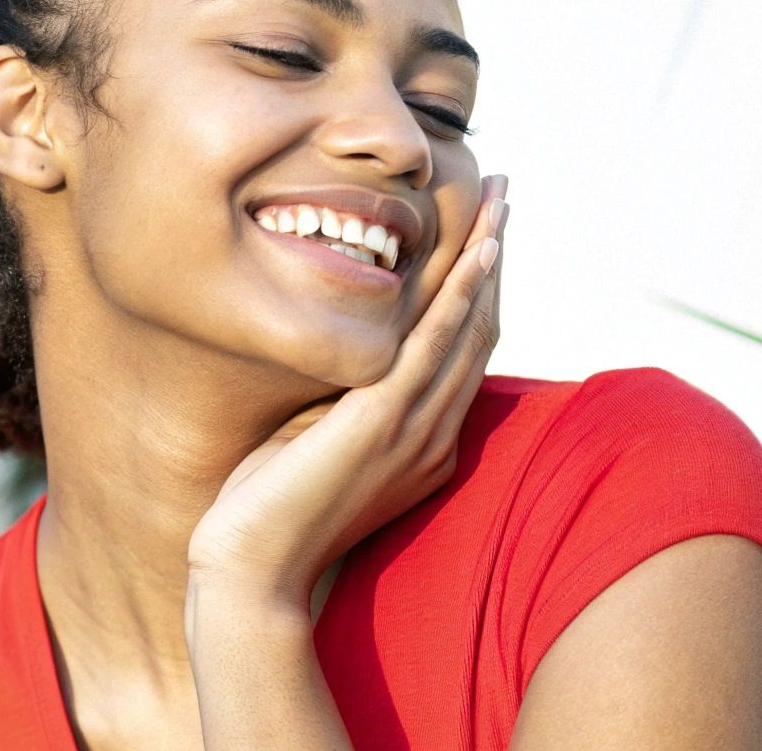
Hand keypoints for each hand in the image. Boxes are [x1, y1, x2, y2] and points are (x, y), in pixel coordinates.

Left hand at [186, 174, 509, 600]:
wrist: (252, 567)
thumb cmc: (269, 508)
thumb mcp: (318, 436)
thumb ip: (343, 396)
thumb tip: (344, 346)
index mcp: (424, 441)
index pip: (464, 350)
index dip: (480, 287)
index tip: (485, 231)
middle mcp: (435, 434)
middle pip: (480, 328)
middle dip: (495, 256)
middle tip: (508, 194)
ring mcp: (415, 430)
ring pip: (468, 328)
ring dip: (488, 259)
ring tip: (502, 202)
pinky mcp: (383, 423)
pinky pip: (435, 347)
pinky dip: (460, 296)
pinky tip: (476, 254)